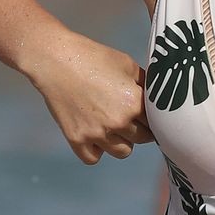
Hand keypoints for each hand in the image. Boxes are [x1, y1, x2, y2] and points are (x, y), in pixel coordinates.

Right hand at [27, 31, 153, 165]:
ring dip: (120, 141)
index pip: (156, 123)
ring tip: (111, 125)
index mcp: (134, 103)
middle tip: (127, 116)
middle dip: (138, 129)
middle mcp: (118, 122)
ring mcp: (97, 133)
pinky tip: (94, 134)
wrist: (55, 58)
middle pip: (141, 139)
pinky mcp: (77, 139)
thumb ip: (145, 85)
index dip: (153, 119)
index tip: (147, 116)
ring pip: (122, 152)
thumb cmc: (93, 57)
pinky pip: (94, 158)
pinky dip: (95, 150)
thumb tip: (158, 99)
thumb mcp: (127, 64)